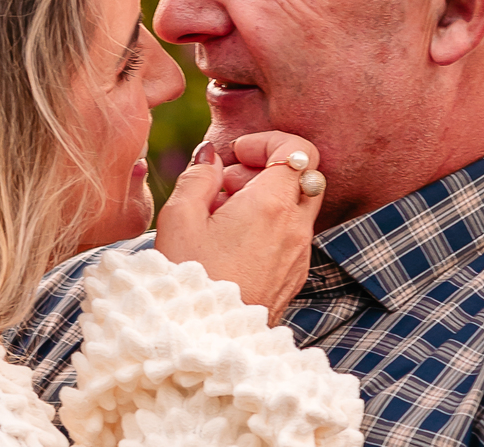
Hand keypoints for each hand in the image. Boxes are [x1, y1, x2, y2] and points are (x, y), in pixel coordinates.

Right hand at [154, 132, 322, 324]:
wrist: (205, 340)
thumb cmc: (189, 277)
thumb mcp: (179, 217)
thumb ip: (198, 175)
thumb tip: (211, 156)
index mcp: (271, 205)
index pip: (298, 150)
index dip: (268, 142)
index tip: (238, 154)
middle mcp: (295, 228)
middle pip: (303, 176)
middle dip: (267, 169)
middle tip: (227, 185)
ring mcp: (299, 254)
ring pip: (297, 206)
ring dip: (266, 199)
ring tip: (222, 217)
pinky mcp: (294, 275)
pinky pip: (292, 234)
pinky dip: (269, 225)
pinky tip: (232, 242)